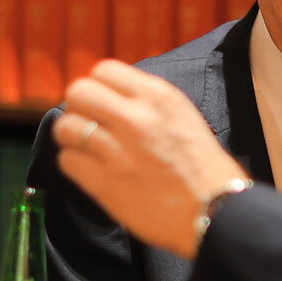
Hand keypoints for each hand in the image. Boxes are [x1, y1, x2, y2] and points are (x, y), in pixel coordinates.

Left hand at [55, 61, 250, 258]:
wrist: (215, 211)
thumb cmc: (204, 167)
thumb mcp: (183, 116)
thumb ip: (147, 101)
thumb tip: (112, 96)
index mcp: (158, 97)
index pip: (104, 70)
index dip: (98, 86)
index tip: (102, 102)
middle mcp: (136, 118)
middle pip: (78, 92)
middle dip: (79, 107)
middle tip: (89, 123)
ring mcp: (118, 152)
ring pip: (66, 126)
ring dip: (72, 136)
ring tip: (86, 147)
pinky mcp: (105, 183)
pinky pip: (68, 161)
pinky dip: (75, 164)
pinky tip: (91, 170)